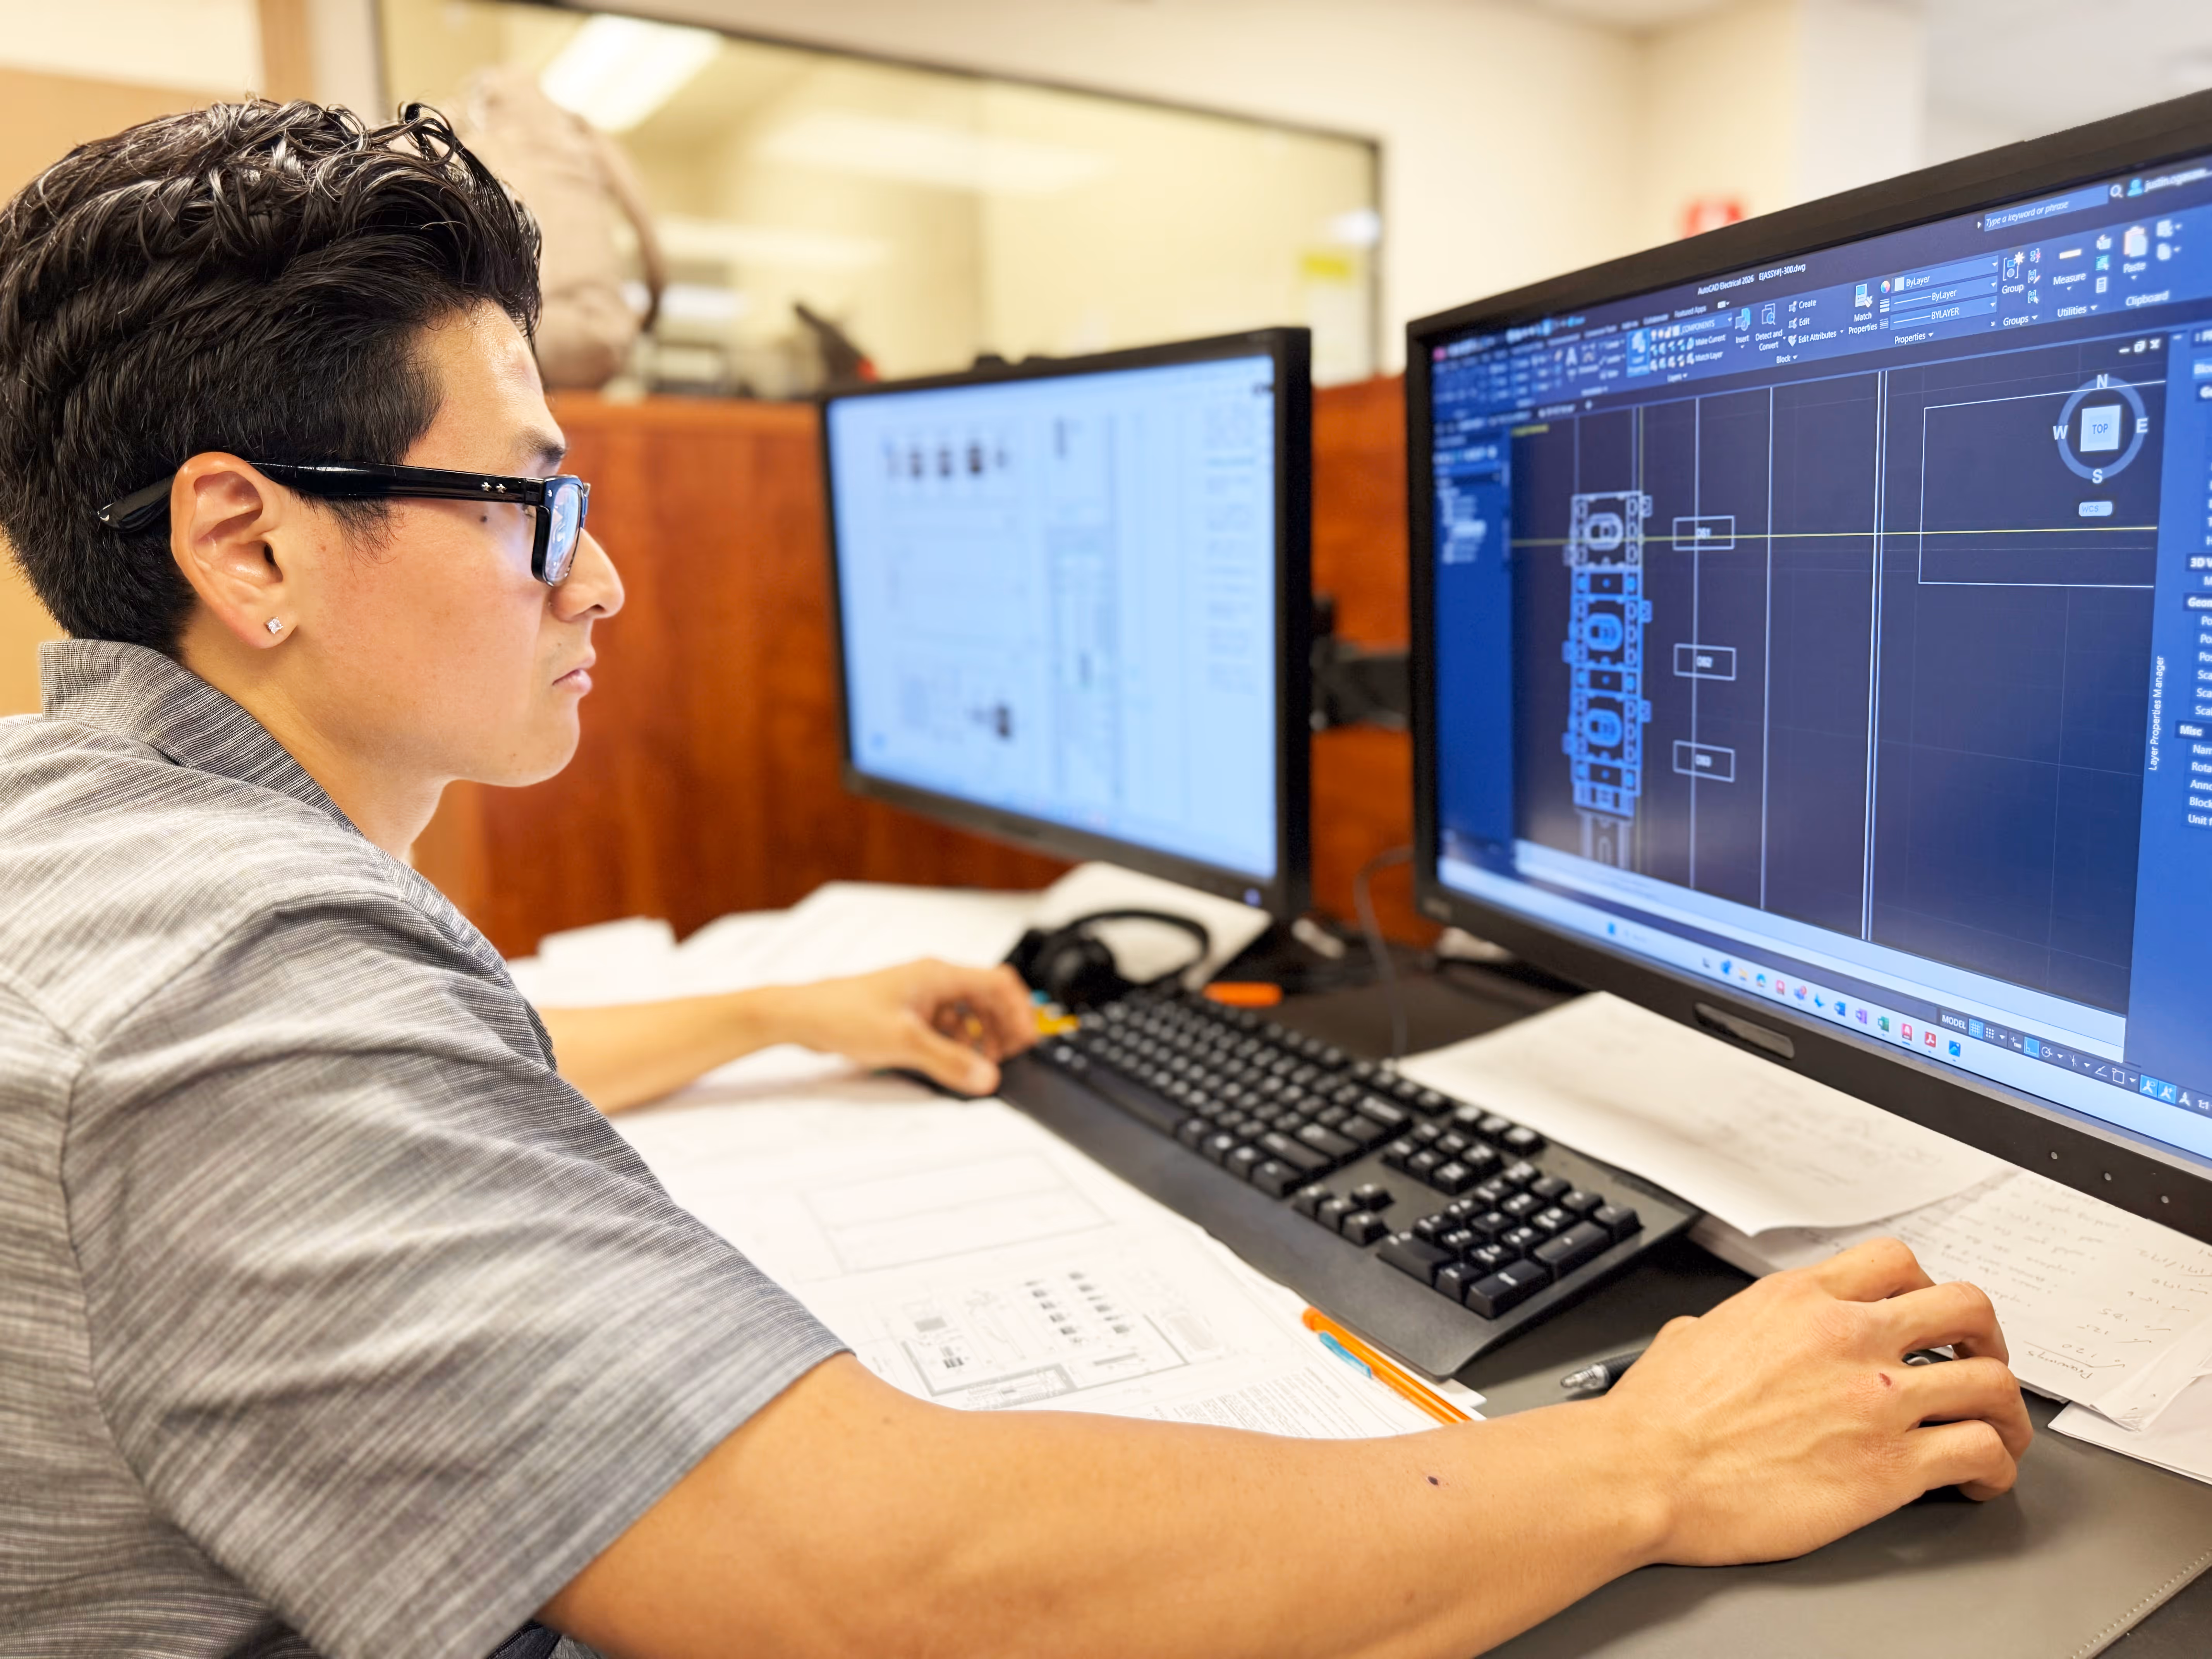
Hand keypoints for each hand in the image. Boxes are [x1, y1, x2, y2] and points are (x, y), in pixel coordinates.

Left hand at [776, 959, 1037, 1094]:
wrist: (802, 1016)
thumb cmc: (843, 1014)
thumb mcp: (905, 1042)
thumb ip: (949, 1061)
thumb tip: (986, 1077)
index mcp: (939, 976)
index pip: (998, 983)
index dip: (1019, 1012)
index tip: (1025, 1041)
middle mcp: (933, 981)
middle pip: (986, 998)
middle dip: (1001, 1028)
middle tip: (1007, 1058)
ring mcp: (919, 996)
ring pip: (966, 1013)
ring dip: (978, 1038)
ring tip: (980, 1066)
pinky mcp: (907, 1013)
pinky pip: (945, 1025)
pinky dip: (954, 1043)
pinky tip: (950, 1064)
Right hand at [1601, 1237, 2031, 1565]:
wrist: (1646, 1473)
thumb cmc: (1658, 1418)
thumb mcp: (1689, 1337)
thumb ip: (1725, 1328)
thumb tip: (1714, 1335)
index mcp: (1799, 1301)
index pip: (1897, 1263)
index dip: (1925, 1289)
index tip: (1927, 1318)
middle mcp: (1848, 1338)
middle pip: (1966, 1308)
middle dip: (1986, 1338)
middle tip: (1981, 1363)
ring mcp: (1877, 1402)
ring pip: (1992, 1384)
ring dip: (2006, 1412)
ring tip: (2001, 1434)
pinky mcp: (1891, 1468)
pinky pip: (1981, 1454)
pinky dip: (1995, 1470)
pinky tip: (1978, 1483)